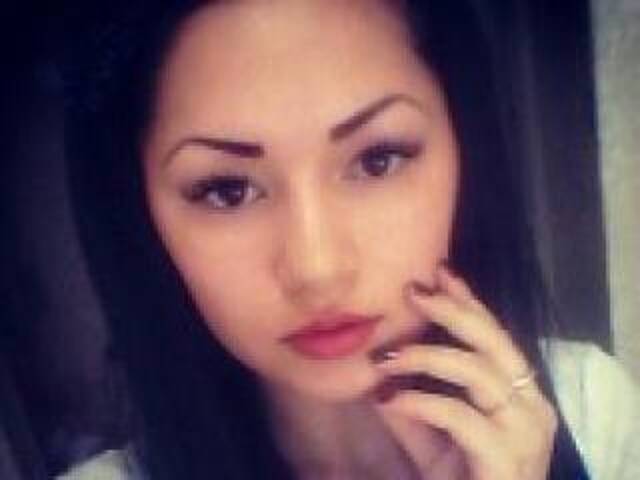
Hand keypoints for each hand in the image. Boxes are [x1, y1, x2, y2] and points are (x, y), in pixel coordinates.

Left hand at [372, 265, 556, 479]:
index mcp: (521, 395)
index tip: (440, 272)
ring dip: (426, 357)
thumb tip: (381, 360)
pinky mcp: (507, 459)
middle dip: (454, 312)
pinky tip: (390, 400)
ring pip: (479, 372)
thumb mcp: (433, 431)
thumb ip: (416, 396)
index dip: (469, 301)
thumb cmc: (463, 478)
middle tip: (414, 292)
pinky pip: (461, 416)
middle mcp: (533, 408)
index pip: (496, 336)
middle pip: (495, 343)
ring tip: (385, 357)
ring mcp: (525, 434)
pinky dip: (421, 402)